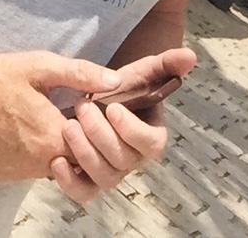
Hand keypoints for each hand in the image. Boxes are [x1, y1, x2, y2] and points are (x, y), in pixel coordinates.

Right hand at [0, 50, 120, 181]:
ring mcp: (16, 173)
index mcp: (52, 137)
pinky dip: (33, 153)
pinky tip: (24, 126)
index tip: (87, 107)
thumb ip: (81, 74)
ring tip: (46, 115)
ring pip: (50, 167)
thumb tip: (115, 80)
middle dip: (78, 140)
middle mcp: (37, 164)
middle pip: (73, 161)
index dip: (95, 129)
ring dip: (55, 147)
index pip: (93, 147)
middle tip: (69, 111)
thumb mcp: (41, 65)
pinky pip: (27, 169)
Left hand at [50, 47, 195, 202]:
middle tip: (82, 107)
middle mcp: (134, 160)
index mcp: (152, 137)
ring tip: (68, 126)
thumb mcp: (143, 70)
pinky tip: (57, 160)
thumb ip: (167, 63)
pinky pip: (82, 192)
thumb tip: (191, 55)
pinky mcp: (88, 180)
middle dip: (101, 135)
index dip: (132, 129)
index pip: (151, 144)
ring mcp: (112, 173)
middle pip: (123, 161)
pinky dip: (69, 182)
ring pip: (104, 178)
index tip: (112, 107)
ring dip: (85, 154)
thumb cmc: (124, 85)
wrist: (98, 98)